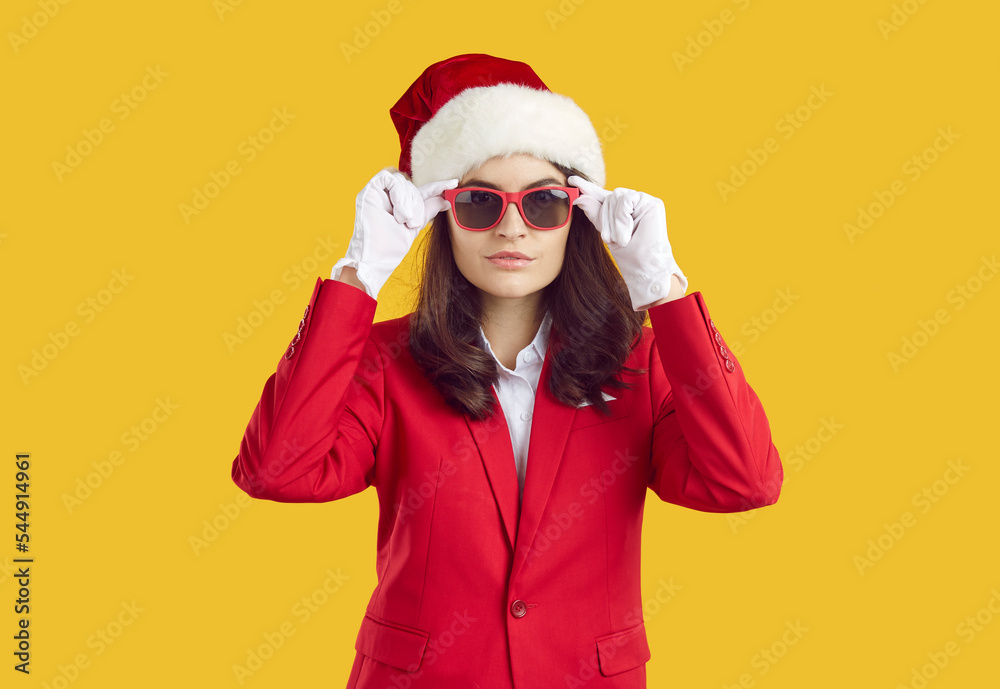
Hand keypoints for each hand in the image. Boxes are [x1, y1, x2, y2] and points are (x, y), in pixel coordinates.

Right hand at [332, 168, 457, 297]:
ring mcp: (379, 193)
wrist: (377, 257)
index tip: (454, 183)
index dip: (437, 186)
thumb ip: (428, 210)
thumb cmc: (392, 247)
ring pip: (403, 182)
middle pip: (413, 186)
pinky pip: (389, 178)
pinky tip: (398, 211)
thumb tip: (445, 199)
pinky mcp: (369, 190)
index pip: (422, 191)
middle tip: (413, 222)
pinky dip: (398, 193)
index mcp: (402, 205)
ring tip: (404, 220)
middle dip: (417, 204)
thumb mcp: (416, 225)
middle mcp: (389, 197)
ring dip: (408, 202)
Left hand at [569, 175, 687, 310]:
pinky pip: (626, 201)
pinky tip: (628, 233)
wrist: (643, 267)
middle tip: (611, 239)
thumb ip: (594, 213)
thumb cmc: (628, 254)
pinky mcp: (652, 202)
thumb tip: (579, 198)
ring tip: (622, 239)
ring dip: (615, 222)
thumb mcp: (605, 232)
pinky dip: (623, 218)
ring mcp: (643, 201)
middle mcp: (632, 202)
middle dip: (606, 220)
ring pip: (616, 197)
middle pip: (608, 197)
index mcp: (620, 209)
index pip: (602, 196)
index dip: (587, 187)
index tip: (571, 180)